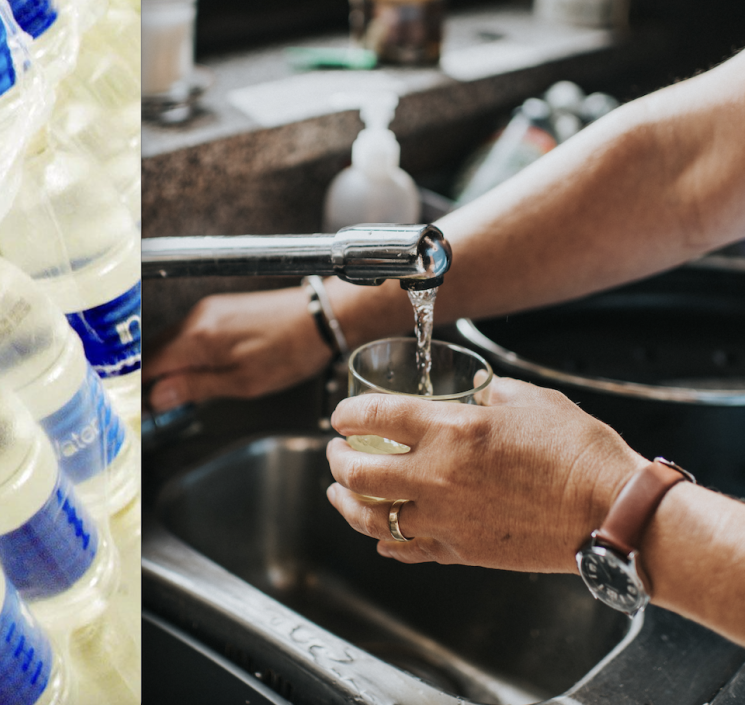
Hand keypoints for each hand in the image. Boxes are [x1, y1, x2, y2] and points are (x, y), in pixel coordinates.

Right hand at [143, 287, 331, 411]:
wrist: (321, 317)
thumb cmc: (289, 351)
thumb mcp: (242, 382)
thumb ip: (196, 387)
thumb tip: (160, 396)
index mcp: (198, 338)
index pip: (149, 363)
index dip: (140, 387)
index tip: (140, 407)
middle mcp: (197, 318)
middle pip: (154, 350)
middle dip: (150, 377)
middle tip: (154, 406)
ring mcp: (208, 310)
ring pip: (171, 341)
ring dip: (167, 365)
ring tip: (177, 392)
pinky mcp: (220, 308)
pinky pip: (188, 332)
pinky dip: (184, 353)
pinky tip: (196, 370)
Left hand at [325, 377, 648, 573]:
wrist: (611, 512)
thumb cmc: (579, 454)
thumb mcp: (531, 401)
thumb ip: (489, 396)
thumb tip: (475, 395)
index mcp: (449, 431)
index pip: (372, 417)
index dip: (346, 414)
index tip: (341, 415)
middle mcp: (435, 476)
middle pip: (356, 472)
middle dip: (336, 459)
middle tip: (335, 452)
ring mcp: (443, 519)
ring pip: (370, 518)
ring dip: (346, 503)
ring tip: (339, 494)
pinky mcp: (460, 551)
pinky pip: (406, 550)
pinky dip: (387, 543)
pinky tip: (382, 538)